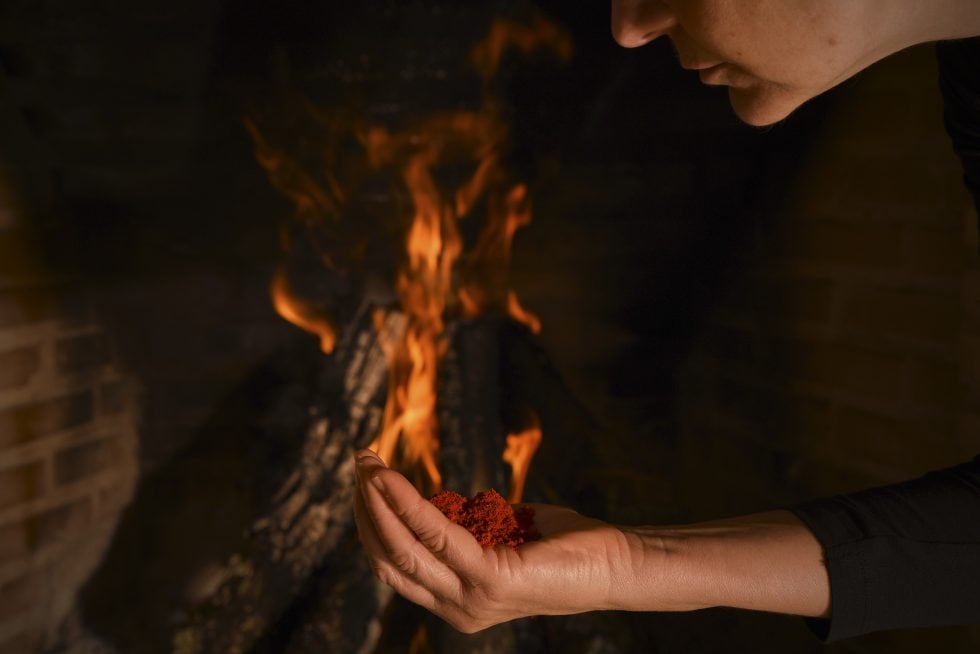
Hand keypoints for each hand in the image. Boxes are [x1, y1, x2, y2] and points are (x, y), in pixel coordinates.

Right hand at [353, 449, 646, 632]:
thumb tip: (435, 502)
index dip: (372, 523)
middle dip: (366, 508)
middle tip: (359, 462)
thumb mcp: (501, 535)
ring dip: (379, 501)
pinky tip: (390, 478)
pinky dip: (407, 503)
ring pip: (403, 548)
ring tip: (366, 463)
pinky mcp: (490, 579)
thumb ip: (465, 527)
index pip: (395, 565)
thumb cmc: (563, 546)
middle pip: (389, 558)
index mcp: (456, 601)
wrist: (615, 564)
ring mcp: (471, 599)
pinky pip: (436, 534)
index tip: (365, 480)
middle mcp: (457, 608)